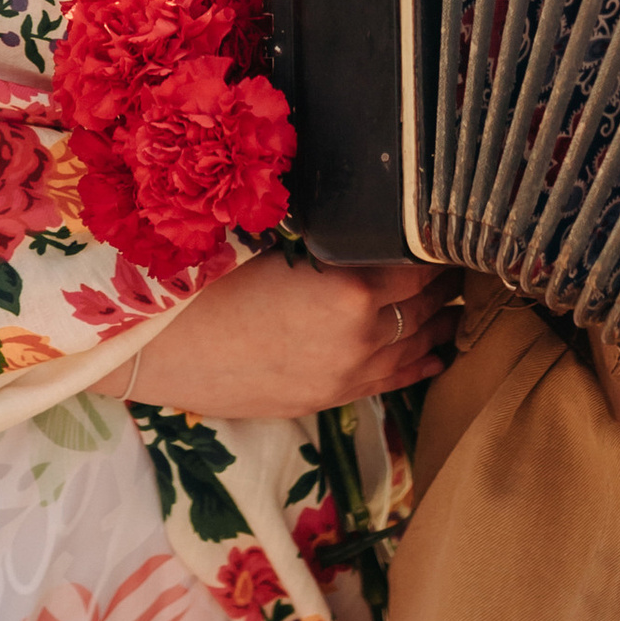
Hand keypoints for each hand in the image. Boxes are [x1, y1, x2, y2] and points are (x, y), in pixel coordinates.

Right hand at [91, 257, 455, 421]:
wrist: (160, 350)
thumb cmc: (208, 285)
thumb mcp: (274, 242)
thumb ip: (331, 239)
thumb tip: (367, 222)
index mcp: (350, 291)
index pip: (421, 265)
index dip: (438, 246)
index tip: (449, 229)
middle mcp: (359, 338)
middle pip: (426, 305)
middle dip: (445, 281)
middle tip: (460, 257)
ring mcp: (346, 375)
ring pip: (416, 345)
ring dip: (439, 321)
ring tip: (457, 299)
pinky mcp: (327, 399)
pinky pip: (392, 381)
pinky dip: (420, 363)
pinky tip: (439, 352)